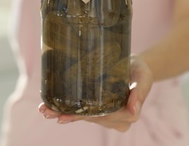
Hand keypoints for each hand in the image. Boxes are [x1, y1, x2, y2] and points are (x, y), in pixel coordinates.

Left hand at [38, 56, 152, 131]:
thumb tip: (133, 110)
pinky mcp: (100, 111)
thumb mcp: (143, 77)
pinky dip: (68, 112)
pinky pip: (84, 113)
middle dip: (69, 116)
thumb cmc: (140, 71)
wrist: (135, 67)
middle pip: (90, 119)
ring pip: (84, 117)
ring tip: (45, 110)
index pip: (104, 116)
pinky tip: (53, 110)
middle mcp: (117, 120)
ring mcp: (107, 117)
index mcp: (129, 114)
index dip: (84, 116)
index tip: (66, 115)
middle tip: (47, 112)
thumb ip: (140, 92)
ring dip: (64, 114)